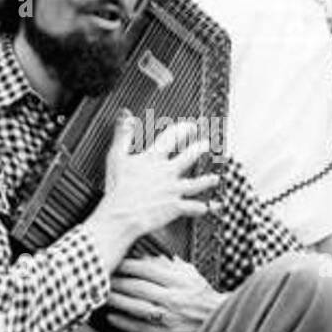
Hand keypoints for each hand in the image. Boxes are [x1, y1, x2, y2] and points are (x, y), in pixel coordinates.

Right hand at [84, 112, 220, 270]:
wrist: (121, 215)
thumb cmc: (117, 188)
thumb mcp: (116, 157)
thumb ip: (123, 134)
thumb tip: (126, 115)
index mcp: (154, 158)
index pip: (172, 137)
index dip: (183, 129)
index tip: (190, 126)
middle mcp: (168, 172)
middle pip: (190, 157)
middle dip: (200, 149)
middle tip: (206, 145)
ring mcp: (174, 190)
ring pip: (197, 183)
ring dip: (207, 180)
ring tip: (215, 178)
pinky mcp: (176, 207)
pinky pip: (194, 208)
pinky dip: (203, 208)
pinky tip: (209, 207)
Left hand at [104, 255, 224, 331]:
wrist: (219, 320)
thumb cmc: (203, 296)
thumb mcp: (190, 274)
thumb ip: (169, 265)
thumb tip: (147, 258)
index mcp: (178, 282)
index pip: (147, 269)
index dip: (128, 265)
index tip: (115, 261)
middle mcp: (172, 298)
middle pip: (138, 287)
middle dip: (117, 281)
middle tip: (103, 277)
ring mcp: (168, 317)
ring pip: (136, 307)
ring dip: (117, 301)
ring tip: (103, 295)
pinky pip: (141, 328)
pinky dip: (125, 323)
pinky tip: (112, 317)